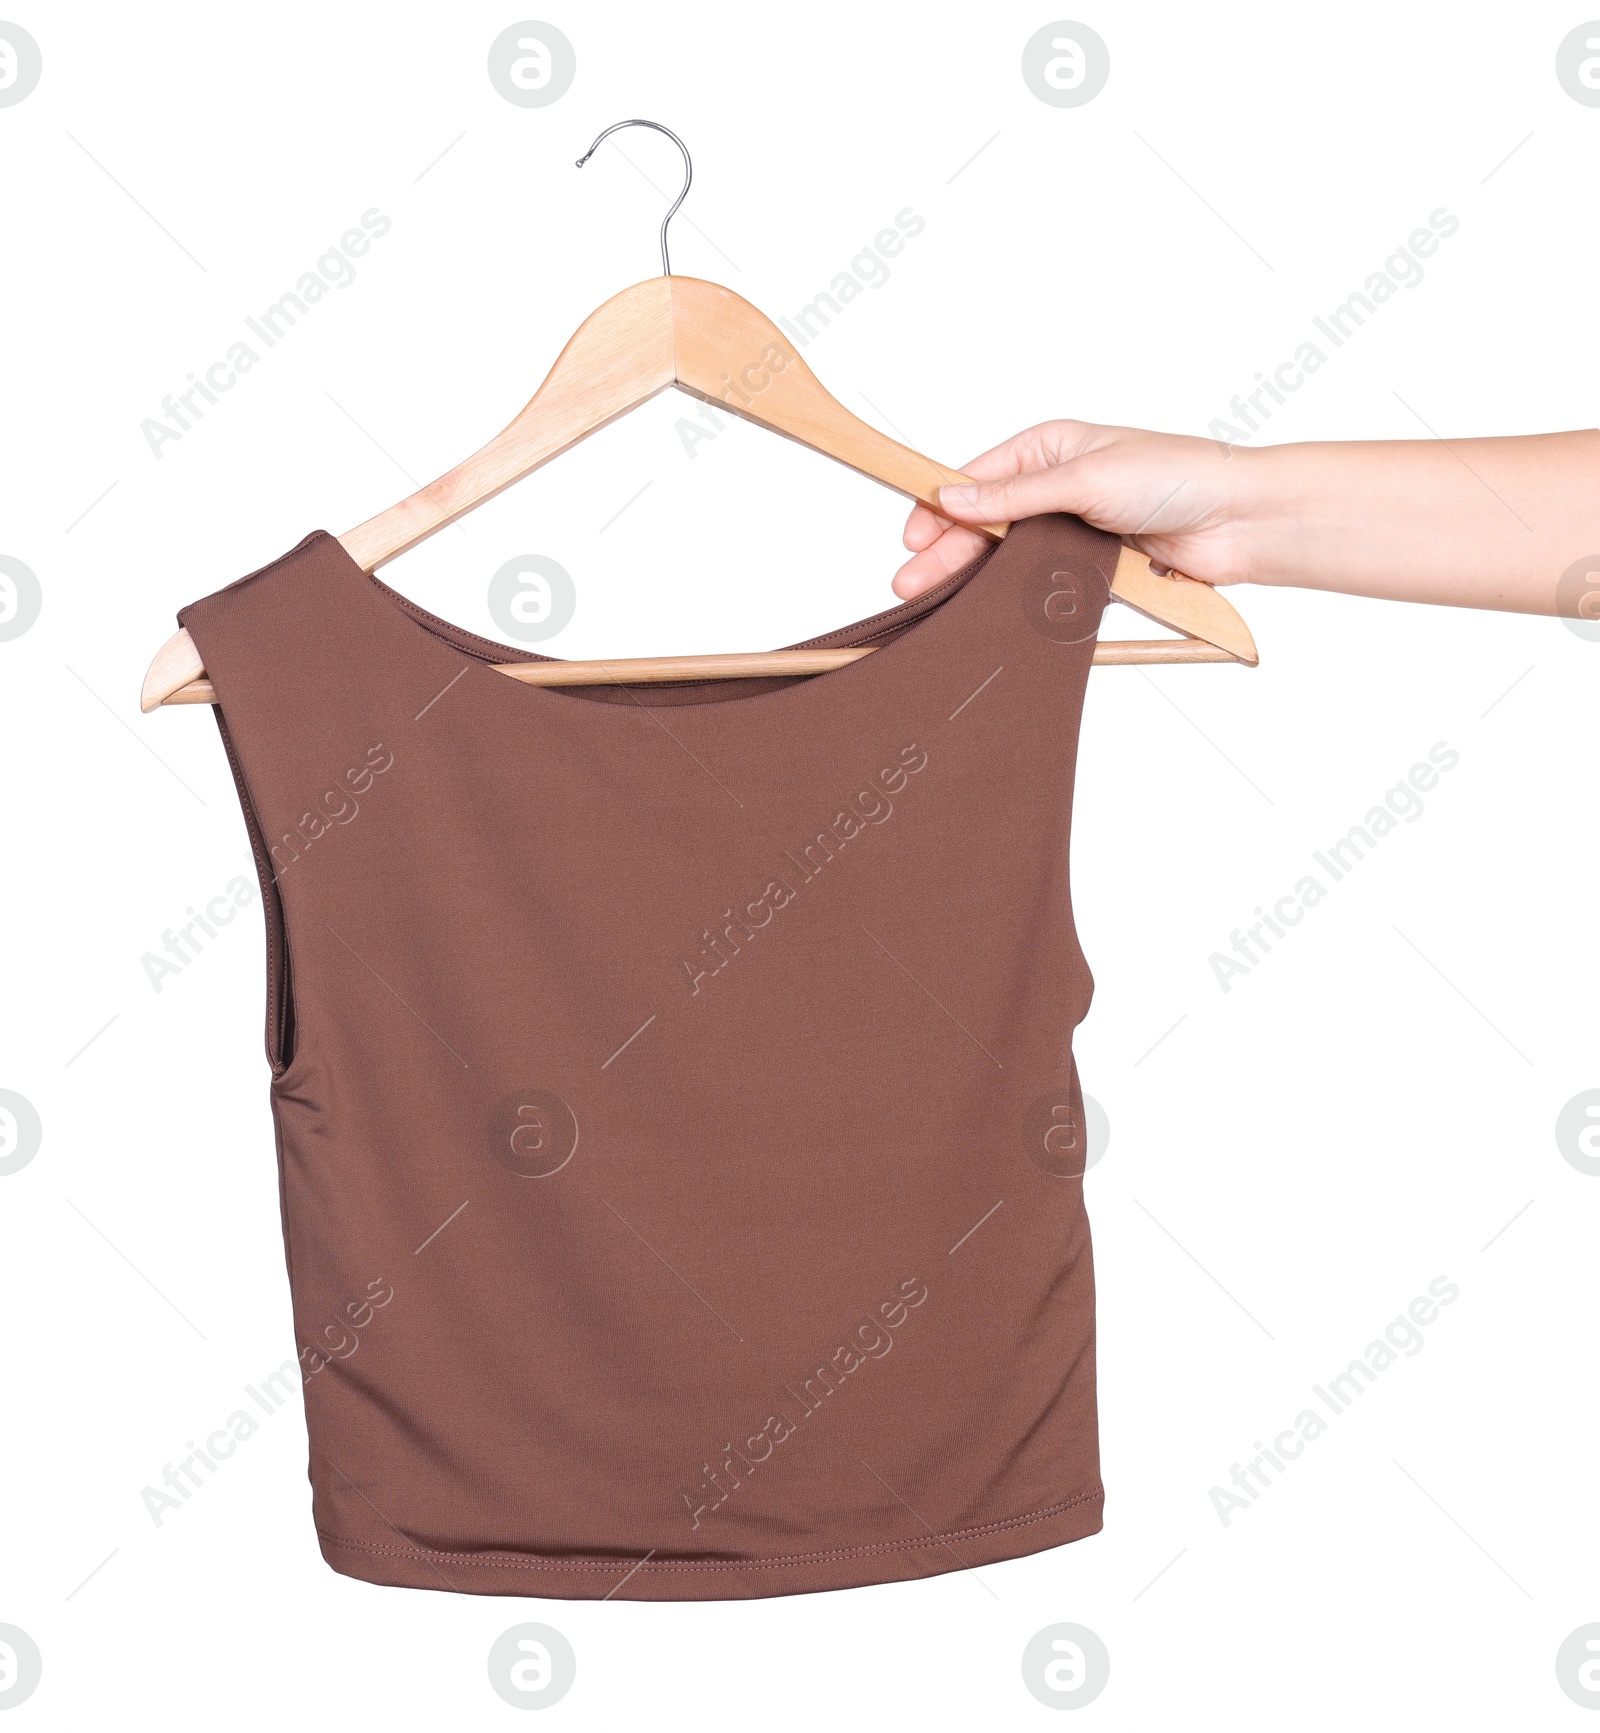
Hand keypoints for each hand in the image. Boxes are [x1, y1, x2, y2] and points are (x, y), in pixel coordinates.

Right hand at [894, 420, 1252, 599]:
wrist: (1239, 522)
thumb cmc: (1176, 477)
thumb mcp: (1085, 476)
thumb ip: (1015, 495)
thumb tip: (951, 500)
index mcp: (1049, 448)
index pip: (975, 479)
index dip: (939, 508)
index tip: (912, 539)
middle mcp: (1055, 486)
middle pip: (984, 524)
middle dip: (945, 553)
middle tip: (909, 585)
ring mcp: (1072, 529)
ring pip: (1007, 560)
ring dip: (972, 581)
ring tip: (933, 604)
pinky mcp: (1090, 569)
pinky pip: (1042, 586)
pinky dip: (1015, 599)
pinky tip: (985, 613)